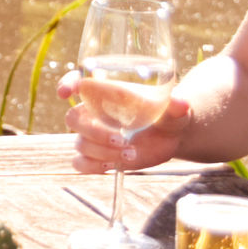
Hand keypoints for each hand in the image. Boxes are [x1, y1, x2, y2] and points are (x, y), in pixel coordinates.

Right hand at [63, 69, 188, 173]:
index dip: (67, 83)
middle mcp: (94, 113)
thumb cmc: (166, 114)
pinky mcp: (97, 156)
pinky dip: (93, 167)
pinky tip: (114, 165)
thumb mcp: (173, 109)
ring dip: (103, 152)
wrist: (169, 135)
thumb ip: (175, 106)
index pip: (78, 82)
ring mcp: (93, 136)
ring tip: (131, 154)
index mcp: (106, 93)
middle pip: (73, 118)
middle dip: (94, 131)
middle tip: (122, 139)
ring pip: (80, 144)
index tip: (66, 92)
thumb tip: (181, 103)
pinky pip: (79, 163)